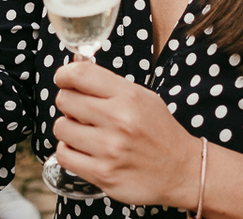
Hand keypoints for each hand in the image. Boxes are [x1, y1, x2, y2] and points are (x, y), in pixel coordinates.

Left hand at [53, 61, 200, 209]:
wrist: (181, 170)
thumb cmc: (160, 132)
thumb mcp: (142, 97)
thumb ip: (108, 84)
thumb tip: (74, 68)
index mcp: (129, 96)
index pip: (80, 74)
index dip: (64, 74)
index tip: (64, 79)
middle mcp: (118, 120)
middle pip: (65, 99)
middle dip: (69, 103)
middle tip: (81, 110)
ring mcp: (109, 149)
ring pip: (61, 128)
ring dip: (69, 129)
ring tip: (85, 133)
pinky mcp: (102, 174)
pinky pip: (64, 156)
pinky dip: (69, 152)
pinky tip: (84, 150)